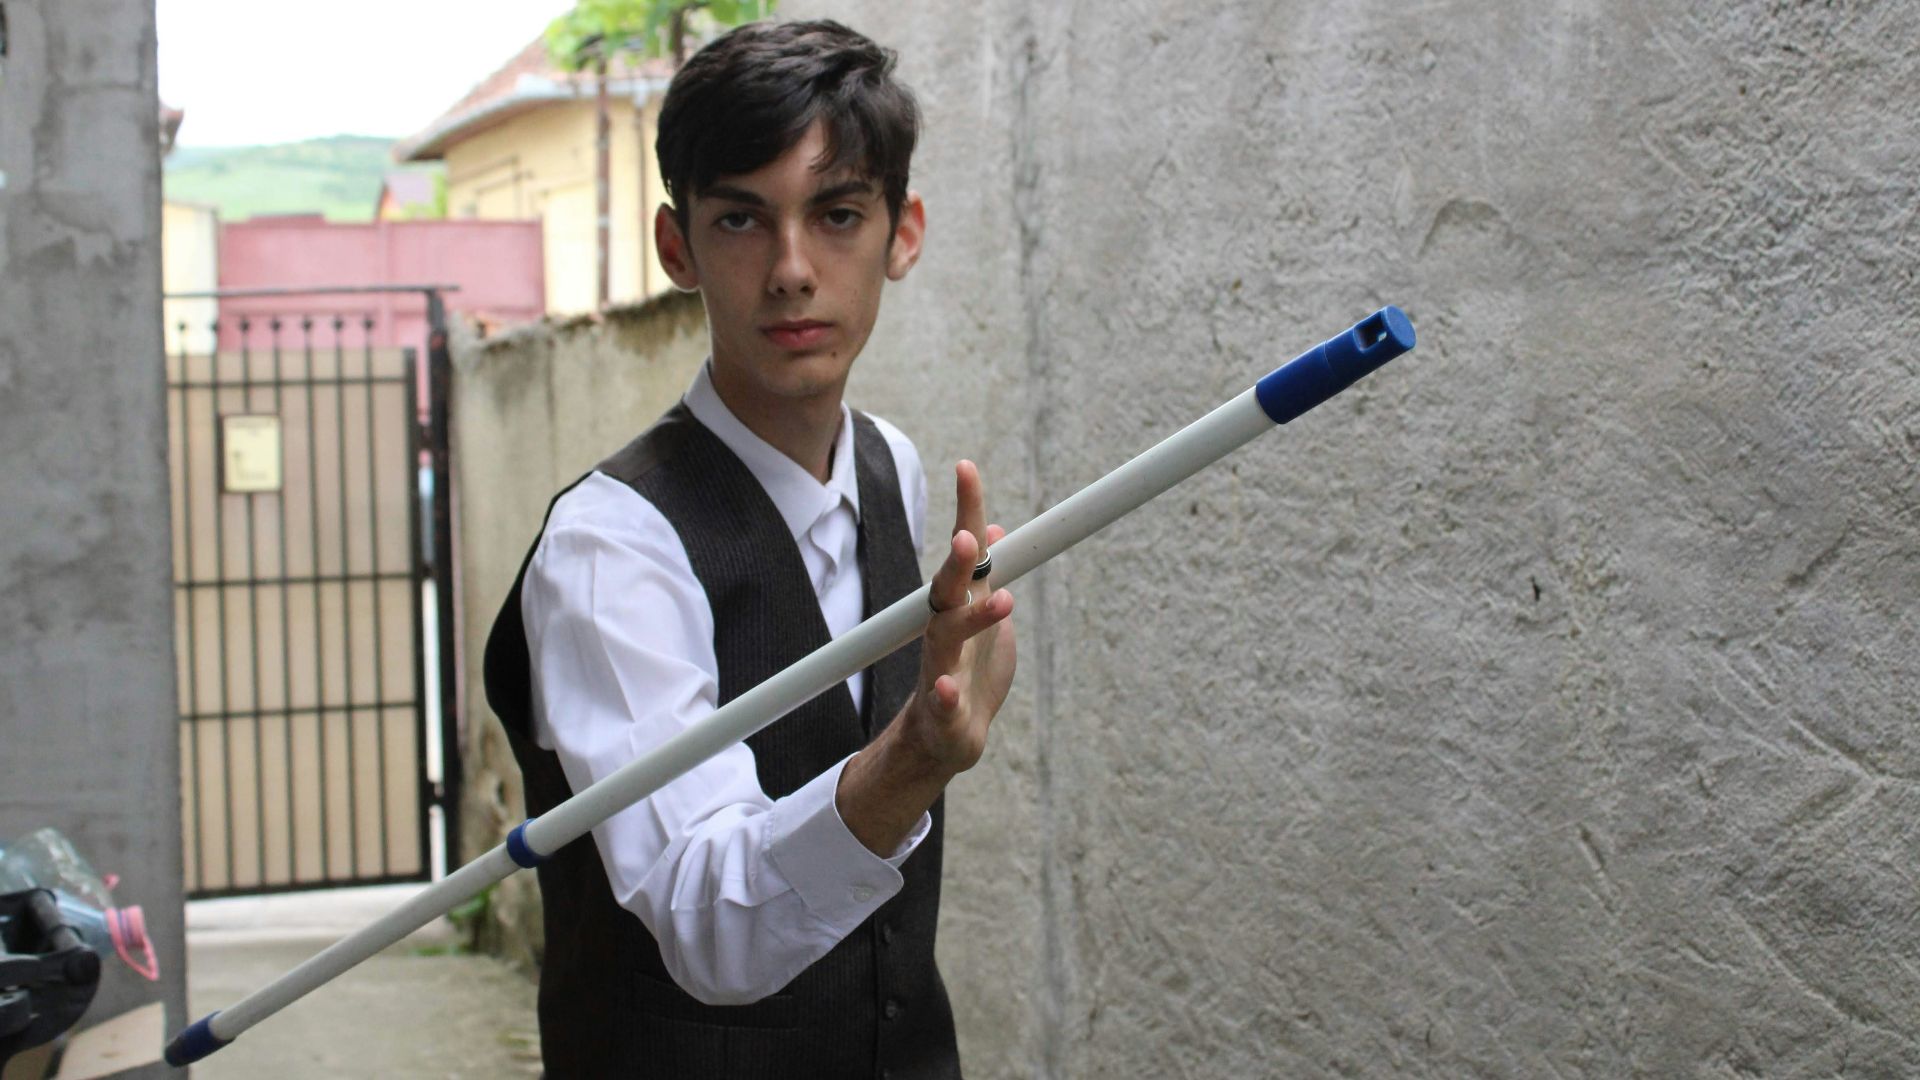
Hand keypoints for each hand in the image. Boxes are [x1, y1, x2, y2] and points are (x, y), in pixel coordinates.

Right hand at [900, 460, 1017, 775]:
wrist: (946, 739)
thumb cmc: (970, 675)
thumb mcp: (986, 621)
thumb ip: (987, 579)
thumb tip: (996, 530)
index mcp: (959, 607)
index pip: (964, 553)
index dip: (967, 511)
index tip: (967, 468)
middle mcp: (944, 632)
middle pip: (947, 591)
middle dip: (956, 564)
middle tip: (966, 536)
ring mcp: (941, 671)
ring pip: (947, 640)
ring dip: (971, 620)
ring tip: (1001, 601)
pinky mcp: (944, 713)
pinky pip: (942, 702)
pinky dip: (944, 694)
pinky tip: (948, 687)